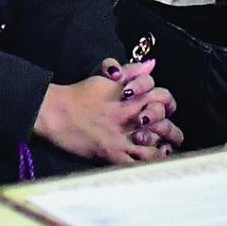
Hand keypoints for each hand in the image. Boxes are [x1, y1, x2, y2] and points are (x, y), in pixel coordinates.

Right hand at [33, 67, 179, 164]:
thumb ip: (131, 70)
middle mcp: (127, 114)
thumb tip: (152, 64)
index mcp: (127, 94)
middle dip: (170, 127)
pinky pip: (140, 162)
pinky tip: (155, 158)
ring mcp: (121, 135)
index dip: (167, 102)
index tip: (166, 108)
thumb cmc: (78, 94)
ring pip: (155, 143)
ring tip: (166, 147)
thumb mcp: (105, 78)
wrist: (55, 113)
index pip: (160, 95)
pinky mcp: (113, 154)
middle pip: (162, 120)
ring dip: (164, 146)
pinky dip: (151, 161)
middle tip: (171, 133)